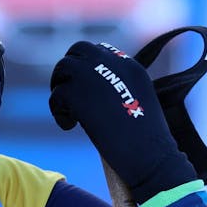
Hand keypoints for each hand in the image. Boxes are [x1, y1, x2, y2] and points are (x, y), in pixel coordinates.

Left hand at [48, 41, 197, 203]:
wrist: (150, 156)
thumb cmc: (148, 142)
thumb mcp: (137, 104)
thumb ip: (118, 90)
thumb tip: (93, 96)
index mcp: (131, 66)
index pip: (101, 51)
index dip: (88, 68)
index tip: (86, 89)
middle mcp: (113, 63)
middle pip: (79, 50)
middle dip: (70, 70)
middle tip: (69, 96)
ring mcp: (93, 76)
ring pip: (63, 67)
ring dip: (60, 87)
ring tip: (68, 111)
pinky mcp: (78, 94)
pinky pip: (57, 95)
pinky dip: (59, 112)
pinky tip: (70, 126)